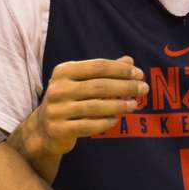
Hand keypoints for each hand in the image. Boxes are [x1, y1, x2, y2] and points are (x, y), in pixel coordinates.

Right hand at [31, 56, 147, 156]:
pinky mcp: (59, 129)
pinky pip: (88, 126)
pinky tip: (116, 119)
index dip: (121, 70)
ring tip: (134, 105)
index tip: (139, 74)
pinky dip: (105, 122)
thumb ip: (105, 71)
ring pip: (95, 106)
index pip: (98, 66)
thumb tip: (130, 61)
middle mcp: (58, 88)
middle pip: (99, 86)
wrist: (45, 128)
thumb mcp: (84, 81)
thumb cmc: (70, 99)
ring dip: (119, 106)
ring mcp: (56, 109)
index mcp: (64, 71)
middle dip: (125, 87)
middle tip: (143, 89)